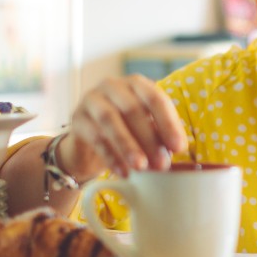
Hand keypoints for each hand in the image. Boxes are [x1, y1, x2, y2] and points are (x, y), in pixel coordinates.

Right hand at [63, 74, 187, 179]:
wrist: (90, 143)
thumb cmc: (127, 131)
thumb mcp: (147, 130)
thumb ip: (161, 135)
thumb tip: (176, 148)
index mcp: (136, 84)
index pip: (155, 99)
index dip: (169, 124)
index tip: (179, 148)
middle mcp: (113, 86)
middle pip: (132, 109)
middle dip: (149, 138)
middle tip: (161, 164)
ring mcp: (92, 99)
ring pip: (110, 120)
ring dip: (128, 145)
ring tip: (141, 167)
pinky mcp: (76, 118)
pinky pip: (94, 136)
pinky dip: (111, 156)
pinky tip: (123, 172)